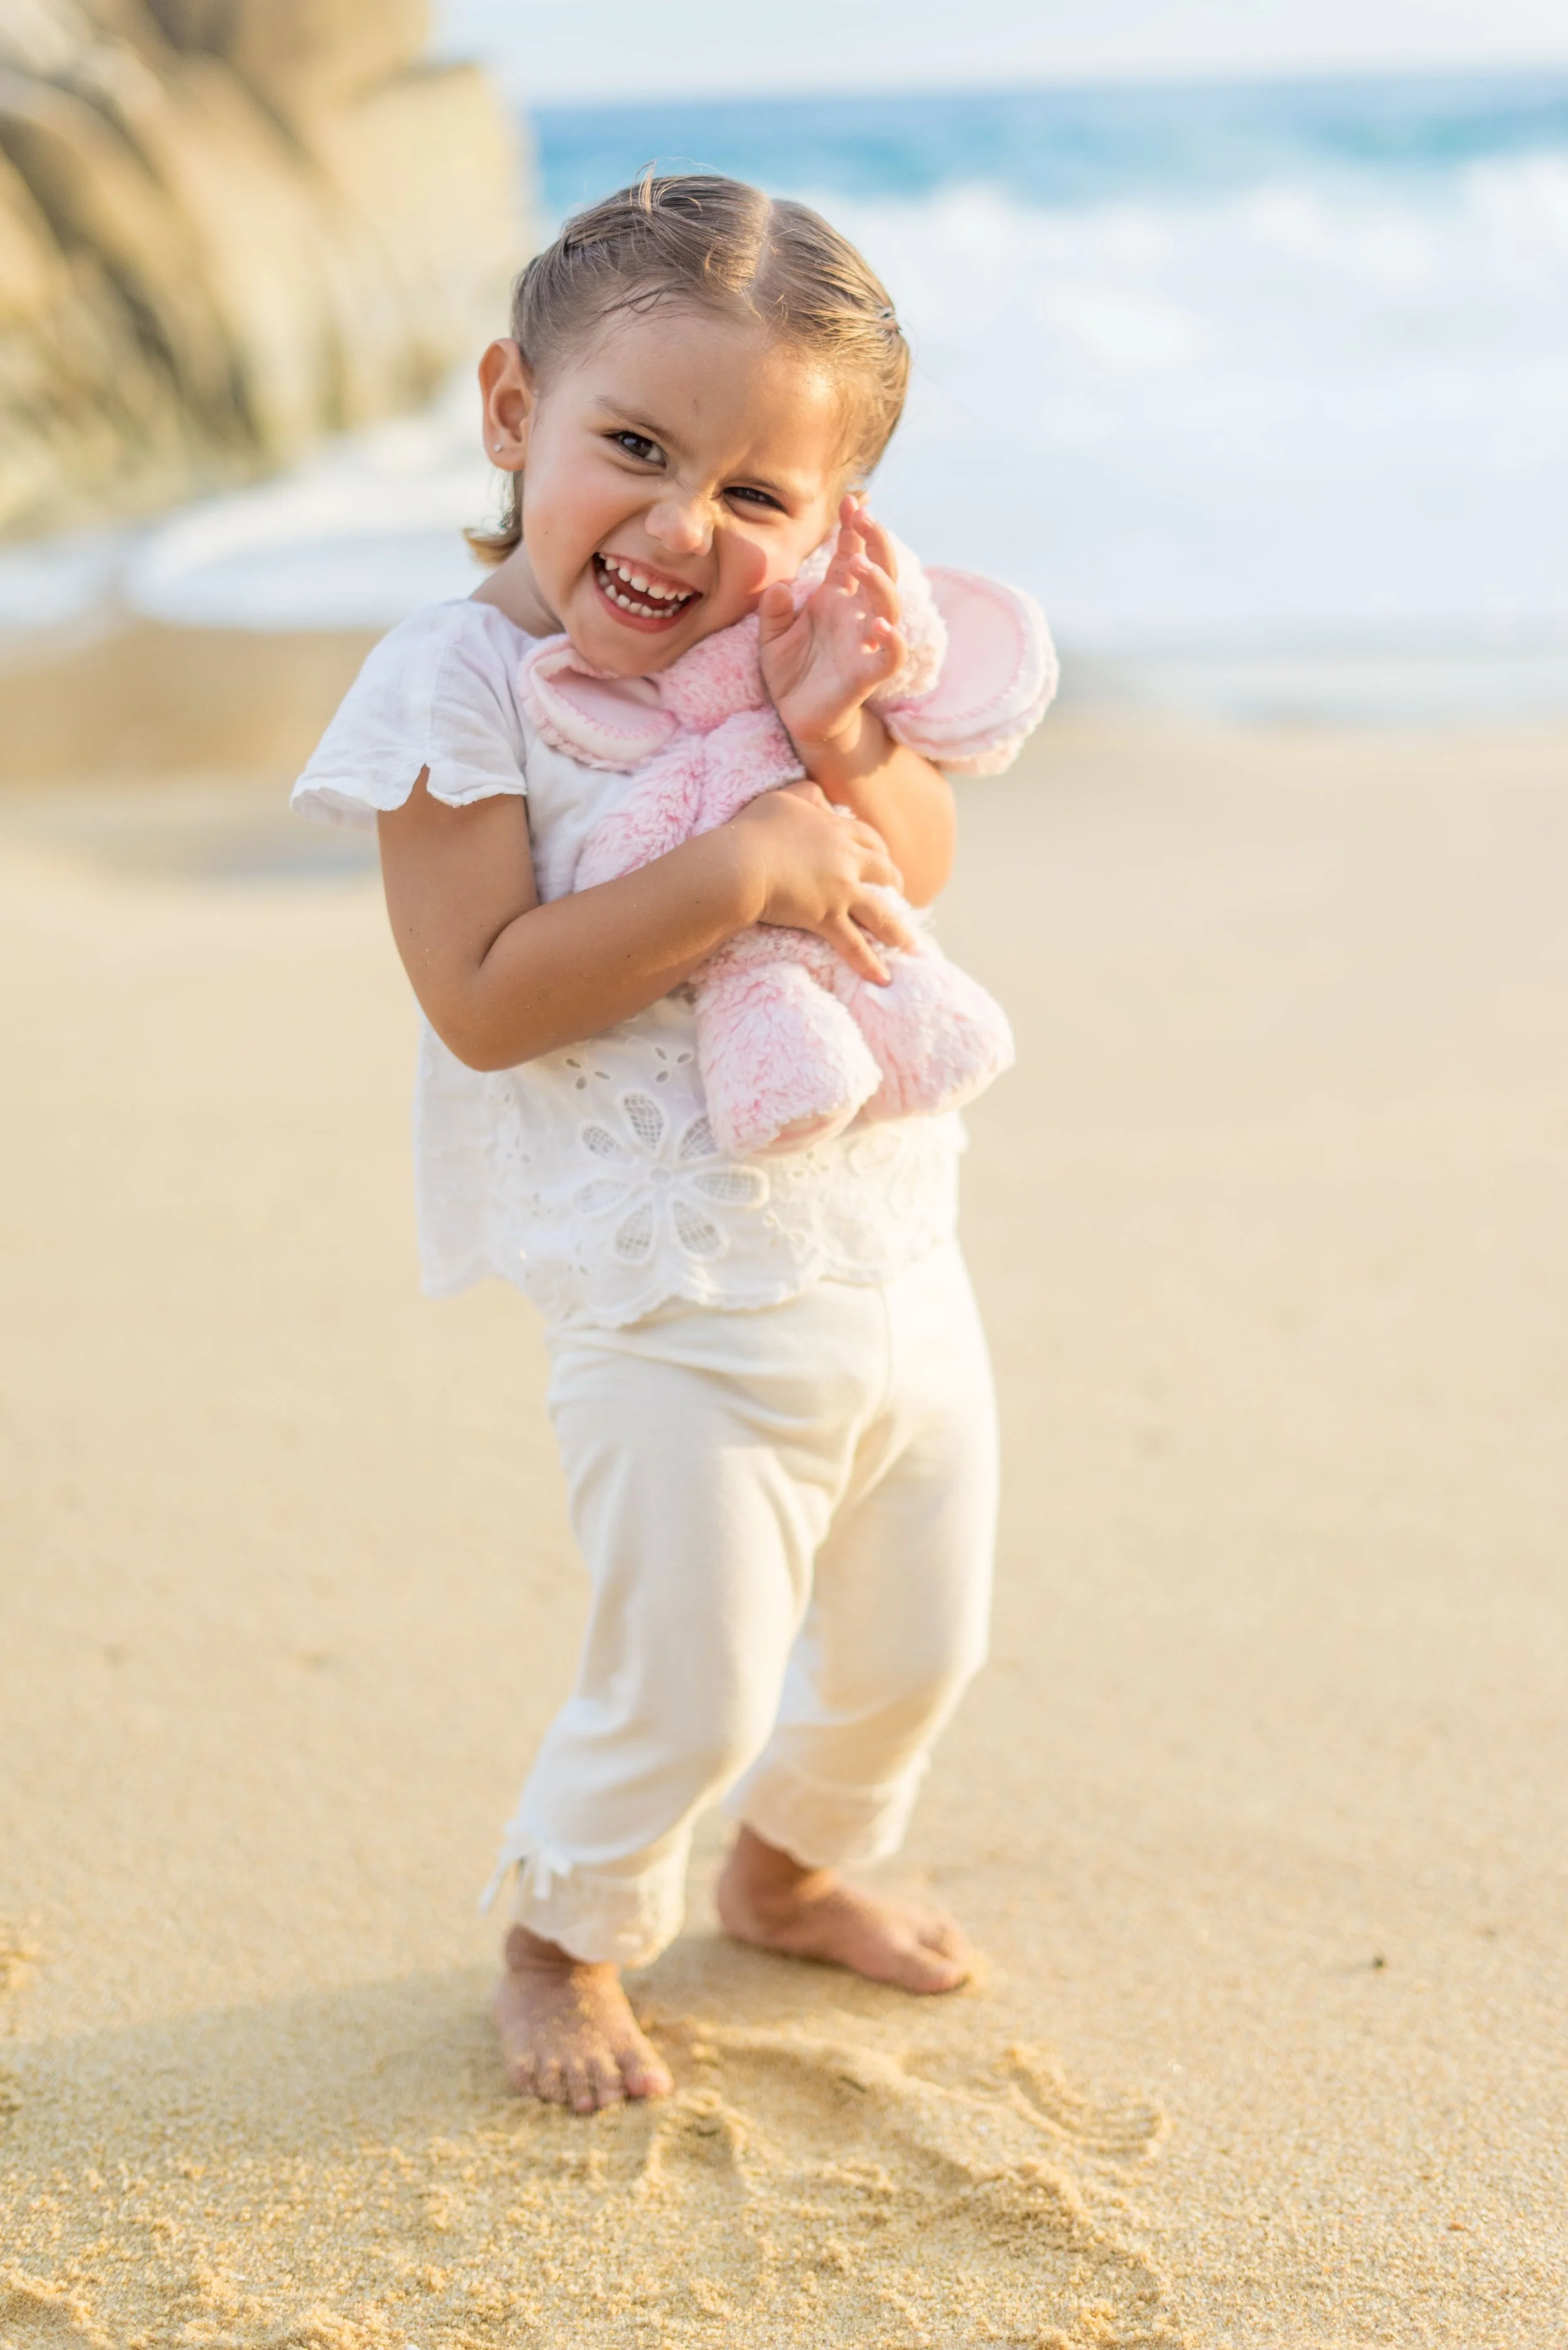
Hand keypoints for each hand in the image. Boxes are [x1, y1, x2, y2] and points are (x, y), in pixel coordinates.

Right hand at [728, 781, 912, 983]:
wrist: (741, 862)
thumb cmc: (754, 829)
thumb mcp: (783, 800)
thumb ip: (806, 795)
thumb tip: (819, 795)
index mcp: (836, 830)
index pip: (868, 838)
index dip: (879, 850)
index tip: (883, 859)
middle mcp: (846, 859)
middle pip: (884, 871)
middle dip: (896, 884)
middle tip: (901, 896)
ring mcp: (840, 891)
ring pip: (880, 913)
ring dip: (898, 930)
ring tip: (910, 946)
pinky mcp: (827, 918)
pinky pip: (854, 945)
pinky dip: (869, 963)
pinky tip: (884, 979)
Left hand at [757, 496, 904, 762]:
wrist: (798, 718)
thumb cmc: (791, 672)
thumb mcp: (771, 637)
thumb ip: (773, 612)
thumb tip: (778, 587)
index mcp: (834, 599)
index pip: (851, 555)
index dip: (854, 528)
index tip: (851, 501)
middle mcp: (855, 615)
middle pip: (878, 570)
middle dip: (876, 542)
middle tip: (865, 517)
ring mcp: (865, 642)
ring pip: (888, 605)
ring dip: (879, 582)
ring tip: (860, 564)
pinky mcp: (868, 674)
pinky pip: (890, 655)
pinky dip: (891, 640)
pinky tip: (880, 625)